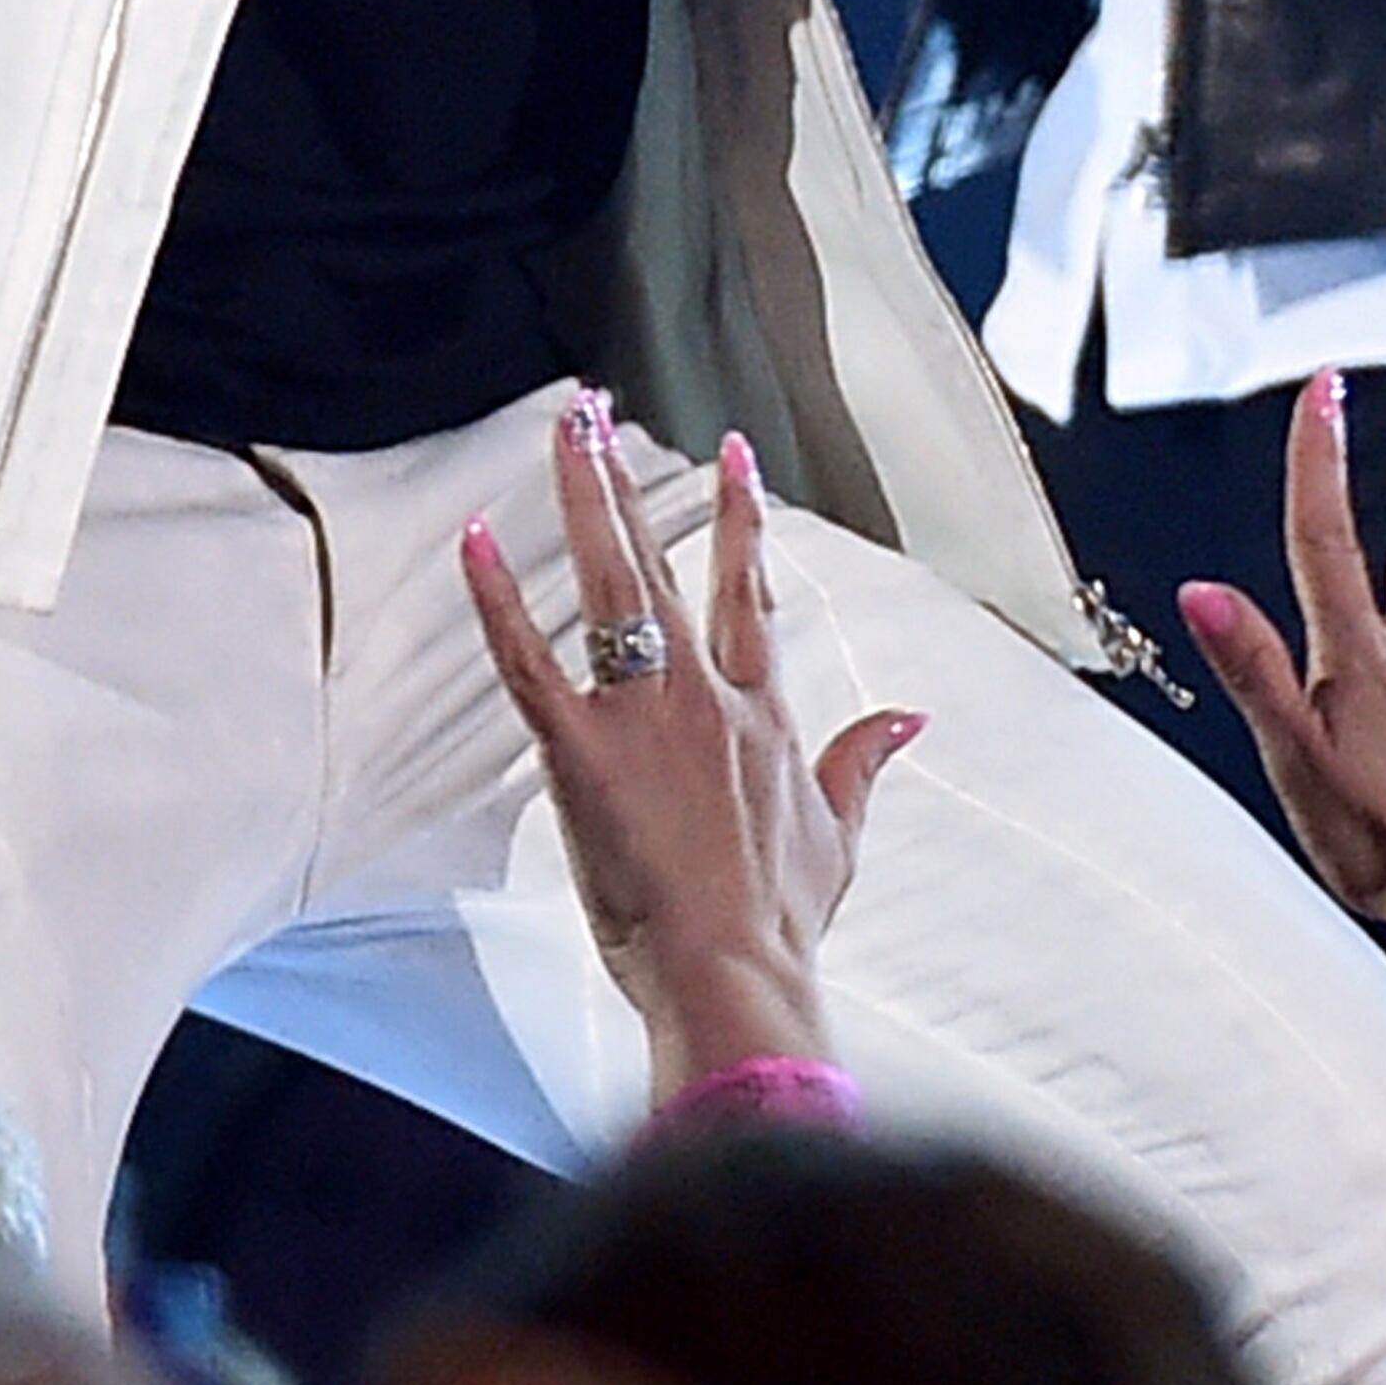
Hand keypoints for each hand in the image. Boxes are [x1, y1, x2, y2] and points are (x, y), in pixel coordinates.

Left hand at [462, 399, 923, 1099]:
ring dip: (583, 498)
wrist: (738, 974)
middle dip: (630, 478)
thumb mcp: (840, 834)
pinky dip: (497, 599)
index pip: (749, 590)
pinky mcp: (582, 754)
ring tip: (564, 430)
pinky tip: (474, 539)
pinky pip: (529, 660)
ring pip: (611, 582)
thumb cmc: (781, 922)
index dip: (740, 518)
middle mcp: (706, 695)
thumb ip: (866, 761)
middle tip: (601, 410)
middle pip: (667, 562)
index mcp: (763, 713)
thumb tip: (910, 717)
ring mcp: (645, 717)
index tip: (732, 456)